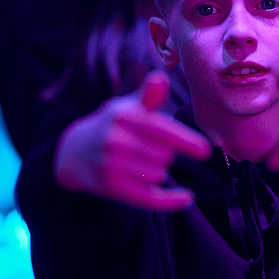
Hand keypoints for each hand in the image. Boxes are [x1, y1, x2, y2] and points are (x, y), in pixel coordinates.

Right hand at [53, 72, 211, 209]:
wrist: (74, 152)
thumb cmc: (111, 125)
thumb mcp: (127, 107)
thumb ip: (148, 96)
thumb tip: (160, 78)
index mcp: (122, 116)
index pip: (161, 130)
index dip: (185, 141)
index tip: (204, 151)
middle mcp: (114, 140)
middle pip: (164, 154)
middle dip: (166, 153)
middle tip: (150, 149)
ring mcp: (110, 165)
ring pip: (158, 174)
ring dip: (159, 171)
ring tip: (142, 163)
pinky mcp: (110, 187)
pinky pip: (148, 197)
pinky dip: (170, 200)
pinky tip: (186, 197)